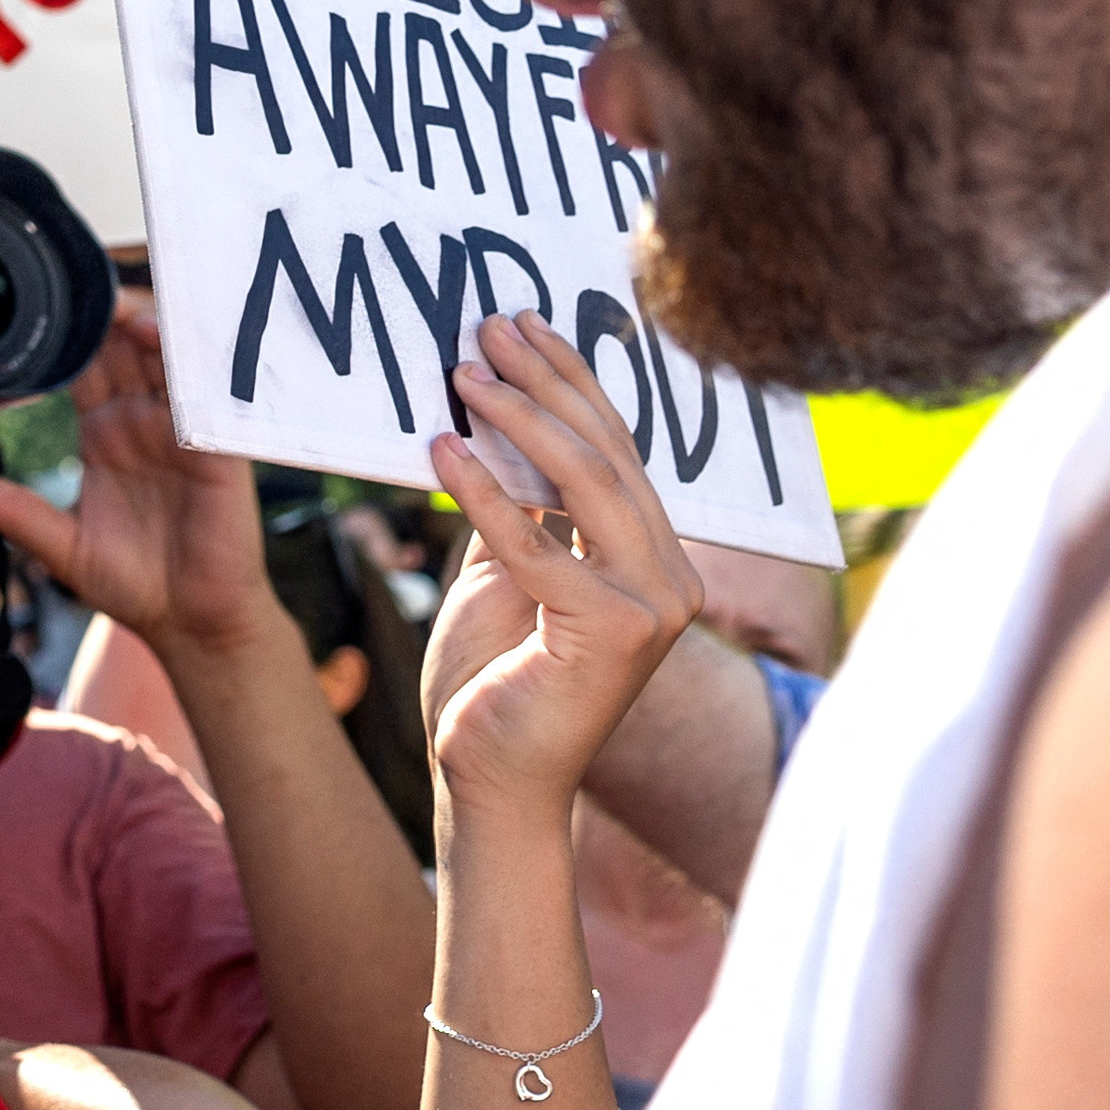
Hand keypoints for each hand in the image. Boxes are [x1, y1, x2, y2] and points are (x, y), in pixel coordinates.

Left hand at [0, 291, 281, 664]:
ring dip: (146, 325)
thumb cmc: (134, 584)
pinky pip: (207, 394)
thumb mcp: (59, 544)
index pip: (83, 365)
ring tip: (118, 309)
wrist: (191, 625)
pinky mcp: (217, 448)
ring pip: (167, 357)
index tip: (36, 301)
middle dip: (104, 311)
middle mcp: (143, 421)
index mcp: (104, 433)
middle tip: (77, 285)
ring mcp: (181, 429)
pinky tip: (164, 346)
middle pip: (123, 346)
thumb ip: (9, 509)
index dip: (66, 331)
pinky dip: (188, 366)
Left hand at [420, 314, 702, 819]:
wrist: (492, 783)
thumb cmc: (495, 683)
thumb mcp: (502, 575)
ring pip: (585, 484)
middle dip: (545, 382)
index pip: (616, 452)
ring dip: (518, 418)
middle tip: (489, 327)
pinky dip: (484, 490)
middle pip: (607, 455)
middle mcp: (670, 577)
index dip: (570, 382)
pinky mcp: (612, 630)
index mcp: (655, 559)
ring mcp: (652, 604)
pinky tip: (439, 447)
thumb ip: (516, 509)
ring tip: (462, 371)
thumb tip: (487, 424)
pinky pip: (537, 541)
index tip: (522, 326)